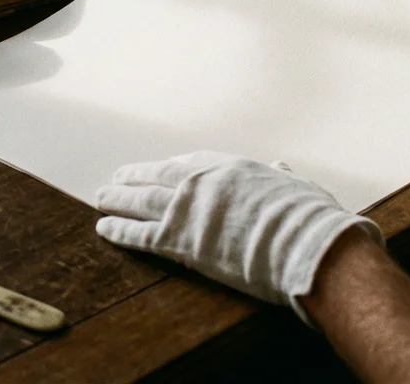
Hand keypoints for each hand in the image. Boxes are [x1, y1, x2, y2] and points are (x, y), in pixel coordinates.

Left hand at [95, 151, 382, 320]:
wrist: (305, 244)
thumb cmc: (310, 218)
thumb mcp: (298, 186)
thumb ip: (282, 176)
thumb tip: (281, 166)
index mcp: (230, 168)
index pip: (188, 165)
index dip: (167, 169)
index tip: (153, 171)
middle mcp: (202, 183)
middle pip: (157, 178)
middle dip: (133, 179)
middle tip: (115, 180)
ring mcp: (189, 211)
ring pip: (142, 202)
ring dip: (117, 200)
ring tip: (100, 199)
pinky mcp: (181, 242)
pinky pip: (141, 235)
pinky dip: (120, 231)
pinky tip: (104, 229)